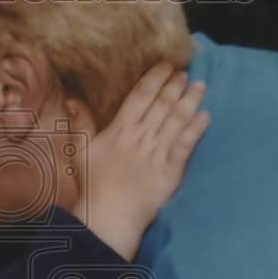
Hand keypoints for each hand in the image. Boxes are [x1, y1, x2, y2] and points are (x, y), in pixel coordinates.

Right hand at [72, 61, 209, 259]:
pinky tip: (206, 116)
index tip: (166, 64)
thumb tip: (72, 99)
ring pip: (177, 121)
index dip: (155, 78)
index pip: (141, 96)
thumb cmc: (93, 183)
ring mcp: (158, 152)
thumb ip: (80, 123)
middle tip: (186, 71)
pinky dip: (196, 129)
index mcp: (120, 129)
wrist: (111, 214)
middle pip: (162, 105)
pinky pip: (186, 145)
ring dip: (190, 102)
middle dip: (175, 86)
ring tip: (201, 86)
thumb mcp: (82, 150)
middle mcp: (142, 136)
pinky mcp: (171, 170)